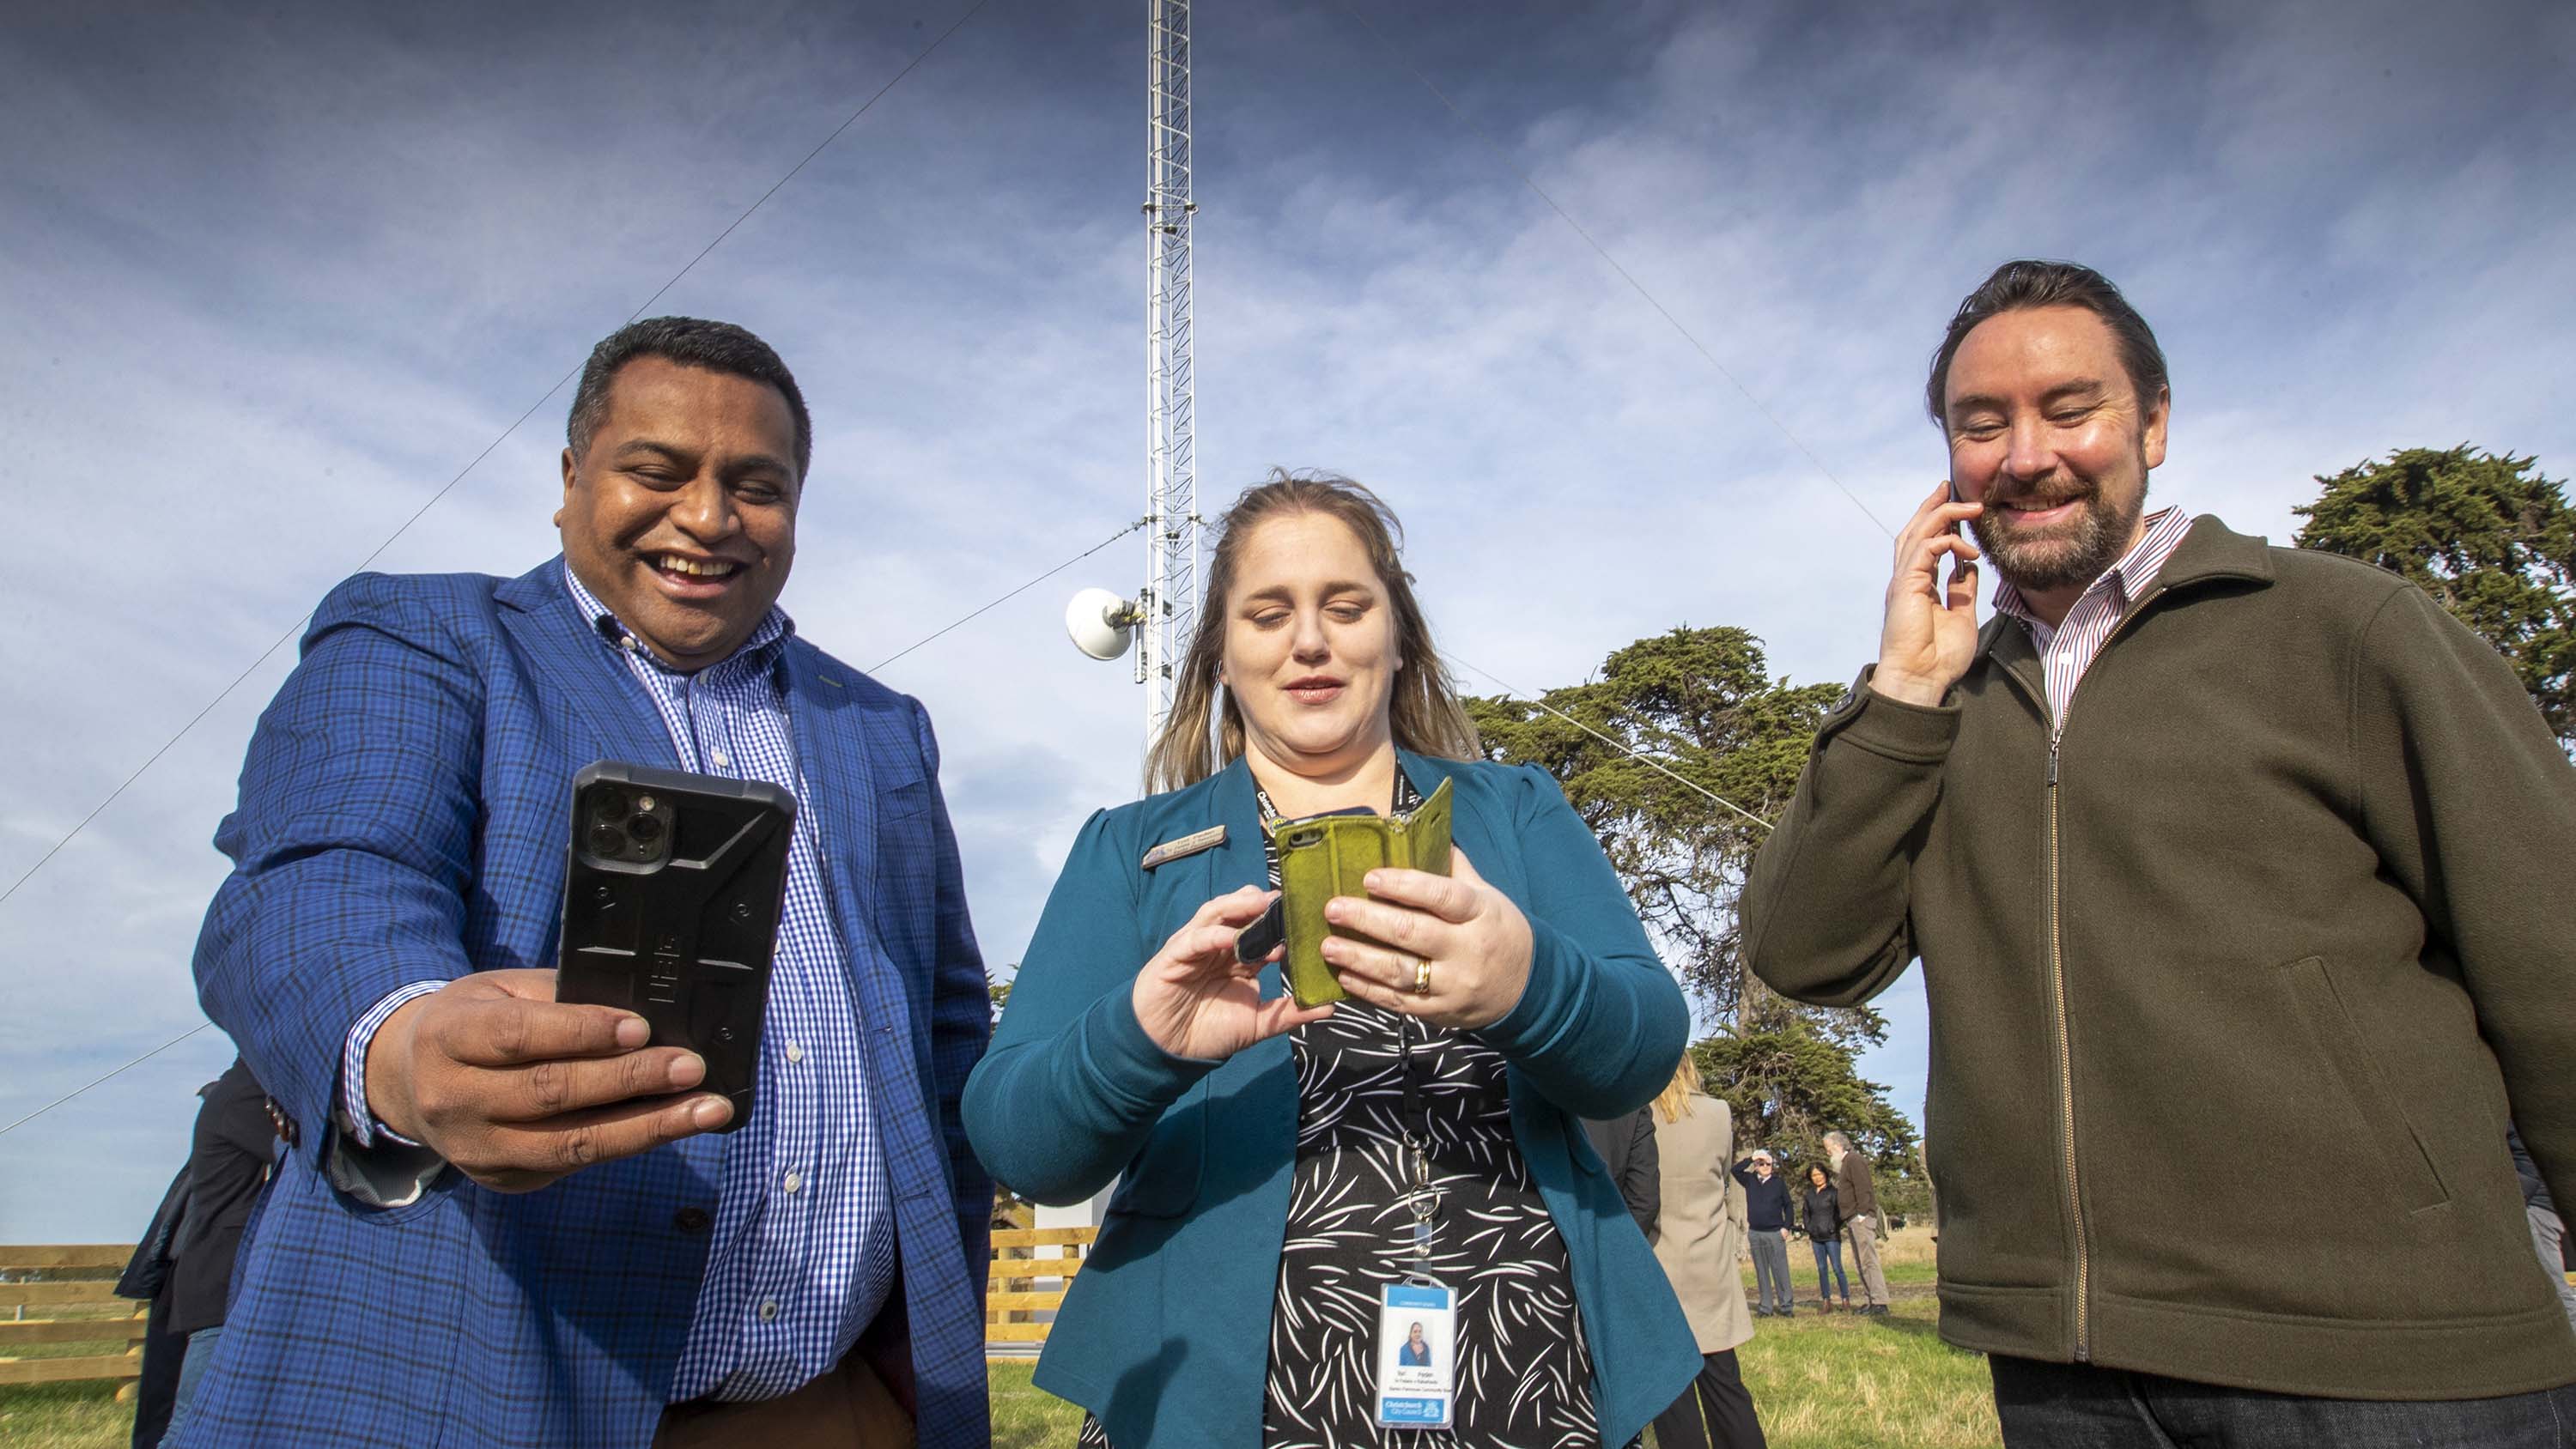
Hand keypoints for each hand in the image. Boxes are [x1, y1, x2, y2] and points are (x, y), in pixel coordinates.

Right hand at [365, 969, 730, 1192]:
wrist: (411, 1083)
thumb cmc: (474, 1022)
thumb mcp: (498, 991)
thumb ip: (558, 998)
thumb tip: (641, 1015)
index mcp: (447, 1037)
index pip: (517, 1037)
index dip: (581, 1032)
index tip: (641, 1028)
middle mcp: (454, 1099)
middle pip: (550, 1093)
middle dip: (631, 1079)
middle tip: (692, 1066)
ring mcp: (476, 1149)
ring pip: (571, 1143)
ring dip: (648, 1127)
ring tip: (706, 1110)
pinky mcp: (503, 1179)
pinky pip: (574, 1163)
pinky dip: (630, 1143)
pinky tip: (673, 1125)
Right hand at [1131, 886, 1334, 1059]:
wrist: (1169, 1050)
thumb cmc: (1209, 1033)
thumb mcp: (1257, 1024)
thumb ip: (1289, 1013)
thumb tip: (1328, 1006)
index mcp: (1240, 959)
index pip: (1263, 933)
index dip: (1281, 926)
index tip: (1304, 921)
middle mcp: (1219, 947)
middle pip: (1240, 914)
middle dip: (1261, 905)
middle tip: (1284, 900)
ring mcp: (1196, 947)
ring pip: (1216, 915)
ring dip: (1237, 906)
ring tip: (1259, 902)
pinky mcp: (1175, 955)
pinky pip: (1194, 939)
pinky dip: (1212, 934)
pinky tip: (1229, 936)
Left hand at [1319, 849, 1532, 1029]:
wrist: (1526, 988)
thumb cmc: (1498, 931)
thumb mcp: (1489, 896)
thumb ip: (1455, 869)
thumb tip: (1423, 833)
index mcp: (1480, 913)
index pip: (1441, 896)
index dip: (1405, 886)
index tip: (1370, 877)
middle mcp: (1467, 949)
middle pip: (1412, 932)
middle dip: (1368, 919)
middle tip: (1334, 907)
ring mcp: (1453, 984)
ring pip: (1400, 971)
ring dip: (1359, 958)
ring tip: (1328, 945)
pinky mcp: (1440, 1012)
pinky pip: (1399, 1001)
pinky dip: (1368, 989)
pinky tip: (1344, 976)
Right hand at [1873, 481, 1983, 706]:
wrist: (1921, 679)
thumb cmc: (1938, 658)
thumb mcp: (1961, 615)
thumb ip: (1962, 589)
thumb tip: (1968, 567)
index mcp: (1917, 586)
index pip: (1924, 544)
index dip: (1937, 521)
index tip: (1954, 504)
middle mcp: (1906, 579)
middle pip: (1915, 529)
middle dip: (1933, 505)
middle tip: (1950, 486)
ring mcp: (1904, 581)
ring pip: (1919, 532)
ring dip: (1944, 514)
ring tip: (1971, 506)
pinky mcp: (1907, 585)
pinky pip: (1926, 549)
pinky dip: (1948, 541)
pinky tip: (1967, 550)